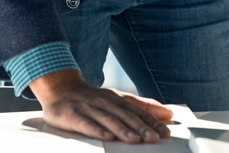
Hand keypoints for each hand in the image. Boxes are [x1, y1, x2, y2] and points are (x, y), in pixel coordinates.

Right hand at [29, 69, 173, 143]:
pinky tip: (106, 137)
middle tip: (154, 137)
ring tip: (135, 139)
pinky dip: (96, 131)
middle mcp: (105, 102)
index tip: (166, 131)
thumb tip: (168, 113)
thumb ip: (142, 106)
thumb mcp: (118, 99)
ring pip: (108, 120)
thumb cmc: (92, 98)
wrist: (60, 88)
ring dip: (122, 130)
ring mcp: (88, 108)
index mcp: (117, 99)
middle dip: (141, 127)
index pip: (138, 111)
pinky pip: (86, 124)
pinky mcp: (72, 115)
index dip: (152, 121)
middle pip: (125, 116)